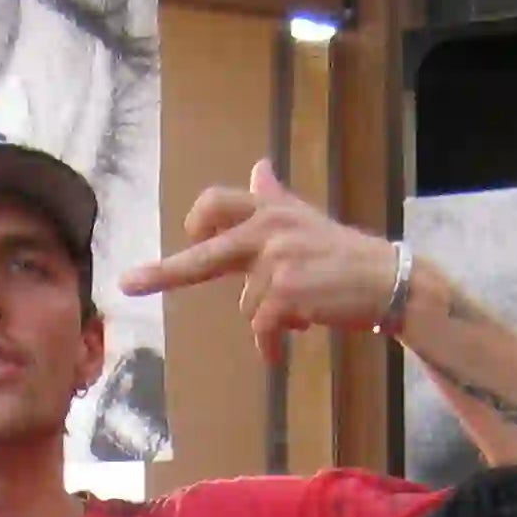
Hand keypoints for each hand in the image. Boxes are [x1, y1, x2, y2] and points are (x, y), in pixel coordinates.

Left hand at [119, 160, 404, 368]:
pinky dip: (270, 345)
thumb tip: (258, 167)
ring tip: (303, 312)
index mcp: (270, 210)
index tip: (184, 234)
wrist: (389, 282)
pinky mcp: (285, 293)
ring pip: (247, 306)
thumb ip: (274, 199)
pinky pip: (261, 329)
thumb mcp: (307, 221)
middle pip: (205, 252)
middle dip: (162, 272)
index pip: (218, 202)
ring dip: (269, 319)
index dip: (197, 220)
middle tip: (127, 283)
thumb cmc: (347, 257)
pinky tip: (282, 349)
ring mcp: (276, 260)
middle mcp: (268, 229)